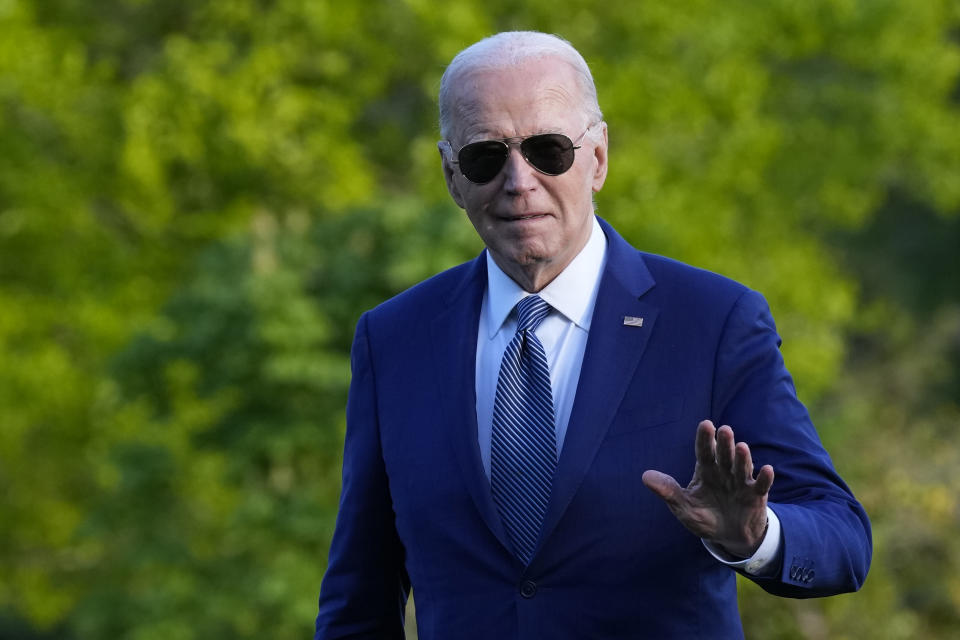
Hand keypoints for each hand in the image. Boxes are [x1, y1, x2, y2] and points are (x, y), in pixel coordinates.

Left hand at [641, 420, 773, 557]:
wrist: (729, 536)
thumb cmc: (705, 517)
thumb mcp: (683, 507)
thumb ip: (668, 491)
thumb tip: (645, 476)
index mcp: (705, 471)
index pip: (704, 452)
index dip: (704, 439)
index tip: (705, 424)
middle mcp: (724, 472)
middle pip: (723, 455)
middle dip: (724, 444)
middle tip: (724, 430)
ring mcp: (740, 482)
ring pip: (742, 467)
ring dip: (743, 458)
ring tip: (741, 447)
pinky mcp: (755, 496)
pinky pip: (761, 485)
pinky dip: (764, 478)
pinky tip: (767, 469)